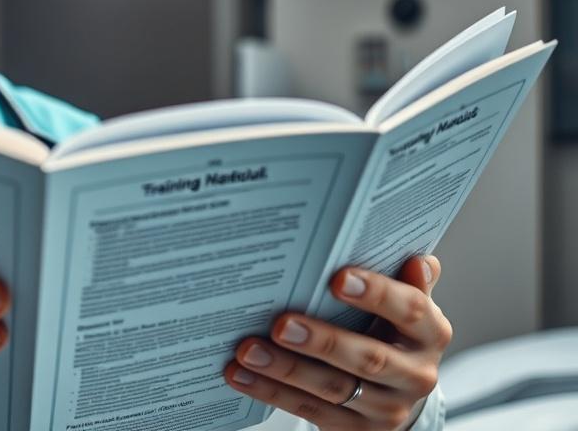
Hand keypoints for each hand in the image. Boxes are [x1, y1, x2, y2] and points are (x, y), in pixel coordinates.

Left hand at [224, 255, 451, 430]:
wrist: (399, 396)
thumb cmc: (392, 333)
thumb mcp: (406, 308)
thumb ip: (407, 283)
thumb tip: (416, 258)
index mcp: (430, 334)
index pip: (411, 310)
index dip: (377, 294)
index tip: (338, 278)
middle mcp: (415, 375)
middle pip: (368, 358)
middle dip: (322, 340)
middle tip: (280, 323)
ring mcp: (386, 409)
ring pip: (333, 389)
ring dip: (285, 370)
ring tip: (248, 350)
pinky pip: (310, 411)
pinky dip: (271, 392)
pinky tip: (240, 374)